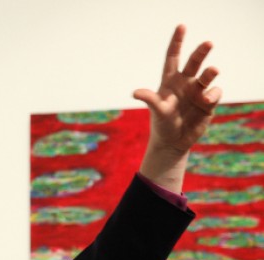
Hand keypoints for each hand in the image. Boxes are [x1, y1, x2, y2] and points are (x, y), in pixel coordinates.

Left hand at [134, 24, 222, 192]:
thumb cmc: (161, 124)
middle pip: (195, 62)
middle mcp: (185, 83)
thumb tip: (135, 92)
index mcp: (170, 81)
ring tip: (212, 70)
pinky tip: (206, 101)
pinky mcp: (208, 103)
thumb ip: (150, 99)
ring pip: (208, 75)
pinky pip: (215, 92)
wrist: (173, 142)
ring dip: (210, 72)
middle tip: (208, 43)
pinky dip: (213, 94)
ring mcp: (197, 92)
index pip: (173, 57)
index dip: (177, 42)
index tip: (181, 27)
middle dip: (201, 52)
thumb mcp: (157, 110)